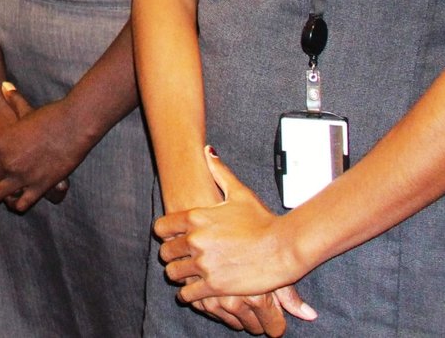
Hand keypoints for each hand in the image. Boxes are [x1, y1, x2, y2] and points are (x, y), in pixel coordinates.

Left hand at [0, 81, 72, 211]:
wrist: (73, 125)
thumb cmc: (50, 116)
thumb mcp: (26, 109)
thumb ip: (12, 100)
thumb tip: (4, 85)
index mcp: (0, 145)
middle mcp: (7, 163)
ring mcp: (23, 177)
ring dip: (0, 194)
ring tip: (5, 191)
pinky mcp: (40, 187)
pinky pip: (21, 205)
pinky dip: (19, 203)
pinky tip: (21, 198)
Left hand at [155, 148, 315, 328]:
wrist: (284, 247)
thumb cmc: (263, 220)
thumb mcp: (240, 193)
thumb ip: (219, 172)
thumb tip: (208, 150)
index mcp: (196, 218)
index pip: (160, 228)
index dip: (164, 235)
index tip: (170, 238)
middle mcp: (195, 240)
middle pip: (165, 253)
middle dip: (171, 256)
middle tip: (178, 260)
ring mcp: (203, 264)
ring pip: (173, 274)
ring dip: (178, 276)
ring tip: (186, 276)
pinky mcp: (214, 285)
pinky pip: (188, 295)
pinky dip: (189, 295)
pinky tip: (195, 292)